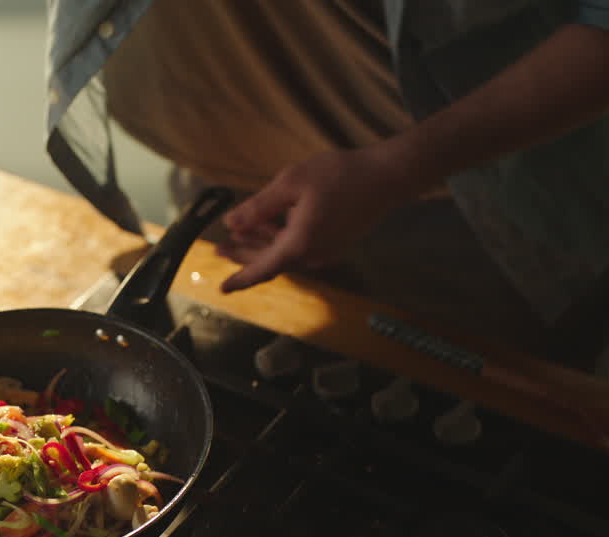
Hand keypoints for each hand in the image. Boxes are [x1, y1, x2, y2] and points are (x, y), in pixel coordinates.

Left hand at [218, 144, 418, 292]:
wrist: (389, 175)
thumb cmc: (341, 175)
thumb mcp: (290, 184)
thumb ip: (258, 208)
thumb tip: (231, 225)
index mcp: (299, 244)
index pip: (262, 269)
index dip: (240, 279)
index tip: (222, 288)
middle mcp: (313, 254)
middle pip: (270, 262)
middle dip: (243, 256)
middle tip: (219, 250)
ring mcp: (327, 250)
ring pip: (284, 254)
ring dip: (261, 245)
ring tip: (238, 234)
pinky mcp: (335, 242)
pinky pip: (300, 247)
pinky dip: (280, 238)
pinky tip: (269, 222)